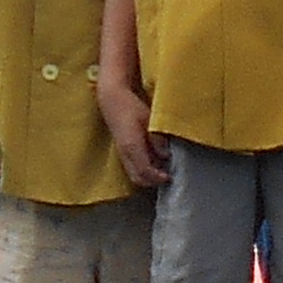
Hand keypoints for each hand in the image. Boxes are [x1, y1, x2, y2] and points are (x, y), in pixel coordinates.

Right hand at [97, 77, 158, 191]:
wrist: (112, 100)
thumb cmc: (131, 107)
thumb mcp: (149, 120)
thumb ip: (157, 139)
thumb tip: (165, 156)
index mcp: (131, 146)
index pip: (144, 171)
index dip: (157, 177)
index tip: (169, 177)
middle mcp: (124, 153)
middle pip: (138, 178)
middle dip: (152, 182)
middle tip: (167, 177)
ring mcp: (121, 153)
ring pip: (134, 175)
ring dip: (148, 177)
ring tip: (162, 171)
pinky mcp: (122, 151)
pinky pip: (132, 168)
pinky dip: (143, 171)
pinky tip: (154, 163)